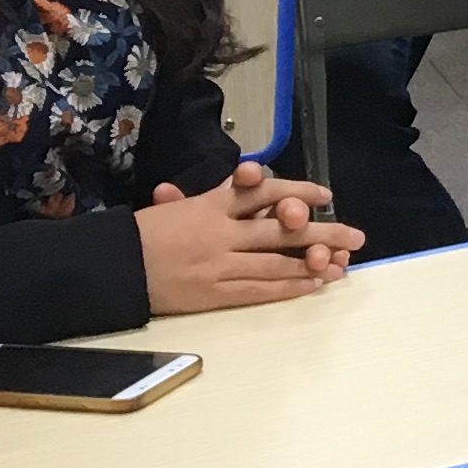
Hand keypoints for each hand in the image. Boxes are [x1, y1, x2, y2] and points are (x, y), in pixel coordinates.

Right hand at [136, 162, 362, 314]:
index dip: (298, 192)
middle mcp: (221, 232)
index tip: (325, 196)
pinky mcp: (213, 292)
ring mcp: (219, 264)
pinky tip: (310, 285)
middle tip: (355, 235)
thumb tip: (247, 175)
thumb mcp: (178, 205)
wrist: (113, 266)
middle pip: (281, 230)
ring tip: (339, 264)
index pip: (264, 191)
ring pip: (276, 262)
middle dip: (322, 232)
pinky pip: (258, 290)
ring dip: (311, 263)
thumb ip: (214, 194)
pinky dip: (287, 287)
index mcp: (211, 204)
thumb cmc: (143, 233)